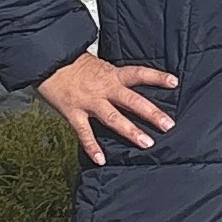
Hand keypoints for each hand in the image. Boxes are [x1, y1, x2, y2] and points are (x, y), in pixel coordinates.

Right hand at [38, 52, 177, 163]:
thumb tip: (130, 87)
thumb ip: (114, 78)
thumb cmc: (72, 64)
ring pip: (113, 118)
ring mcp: (89, 102)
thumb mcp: (99, 65)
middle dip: (151, 113)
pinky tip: (101, 160)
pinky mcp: (73, 113)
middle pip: (132, 100)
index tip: (174, 82)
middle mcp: (103, 88)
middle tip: (168, 125)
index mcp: (111, 75)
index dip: (156, 77)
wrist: (47, 61)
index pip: (138, 74)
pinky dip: (92, 147)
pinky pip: (84, 132)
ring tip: (146, 143)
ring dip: (130, 131)